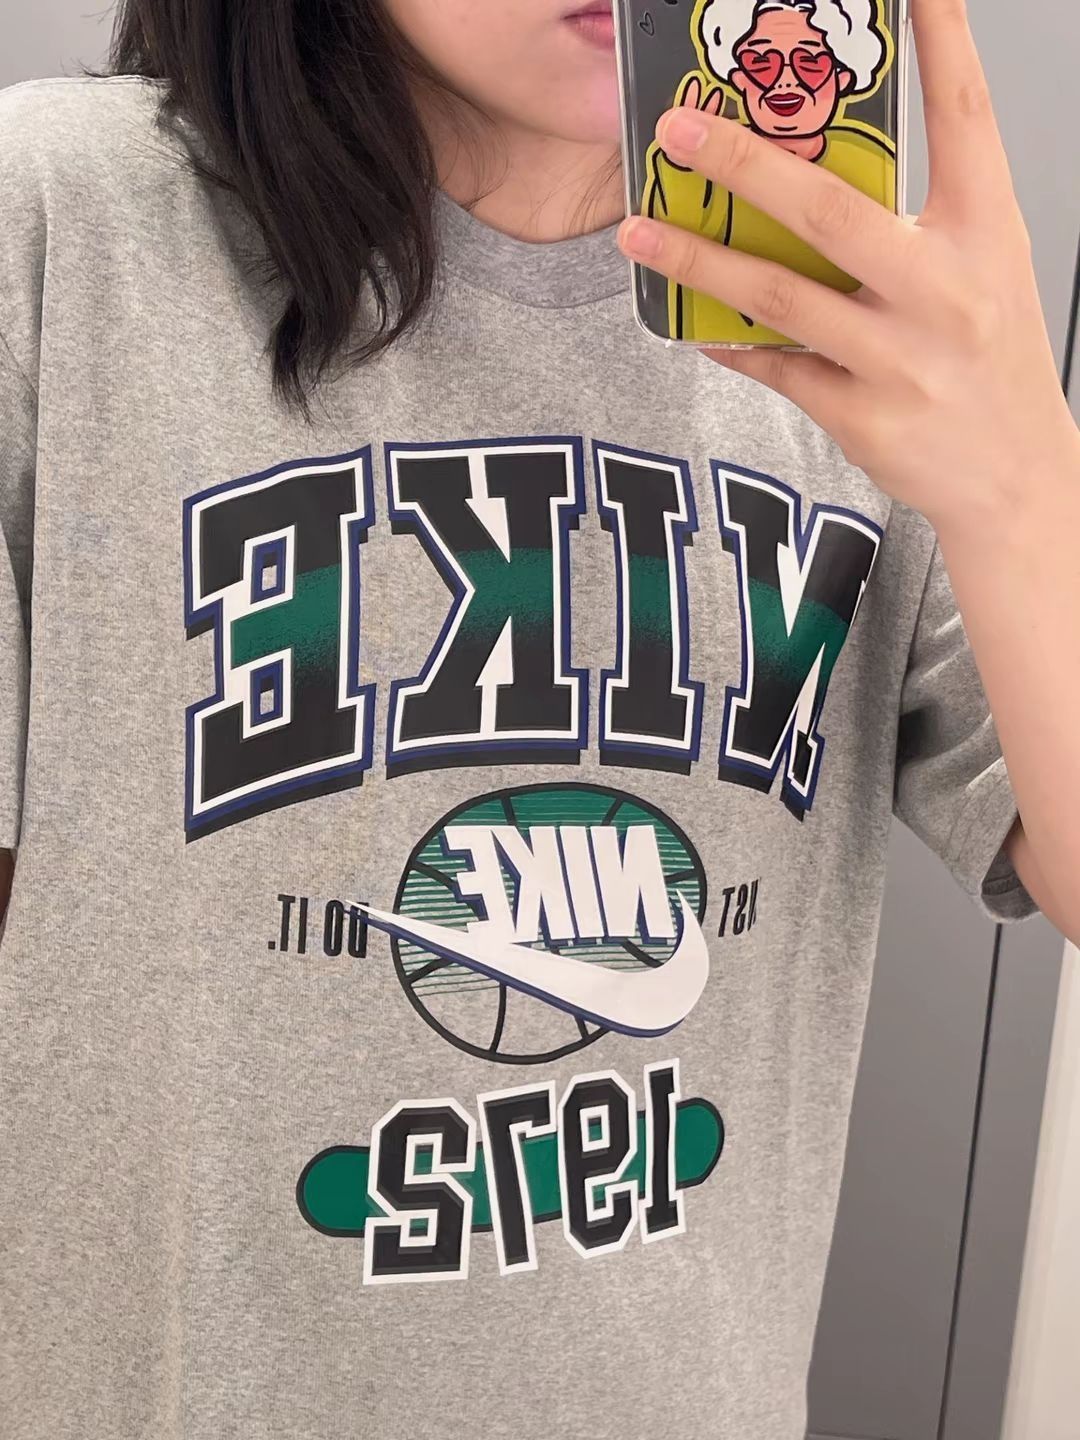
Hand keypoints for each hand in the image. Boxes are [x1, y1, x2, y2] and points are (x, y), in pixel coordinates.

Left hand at [617, 0, 1079, 533]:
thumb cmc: (991, 358)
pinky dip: (730, 342)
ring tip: (639, 231)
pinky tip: (693, 325)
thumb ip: (922, 217)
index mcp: (987, 233)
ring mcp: (902, 358)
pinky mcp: (864, 417)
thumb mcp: (986, 268)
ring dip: (700, 261)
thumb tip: (820, 171)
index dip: (941, 41)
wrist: (1014, 474)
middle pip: (830, 210)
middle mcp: (945, 290)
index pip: (964, 118)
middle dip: (744, 164)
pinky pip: (778, 367)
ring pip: (780, 297)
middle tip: (679, 129)